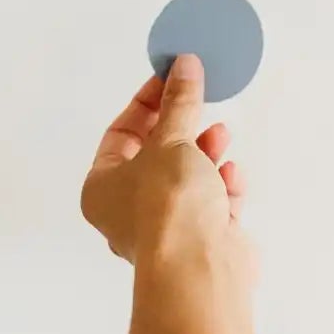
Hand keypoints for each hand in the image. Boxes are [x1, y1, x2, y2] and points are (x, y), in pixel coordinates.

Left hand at [80, 55, 253, 283]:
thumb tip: (185, 64)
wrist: (200, 269)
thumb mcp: (171, 139)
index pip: (121, 132)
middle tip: (202, 103)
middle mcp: (128, 210)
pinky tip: (231, 177)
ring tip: (221, 138)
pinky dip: (222, 187)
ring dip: (206, 154)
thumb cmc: (169, 205)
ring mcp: (166, 228)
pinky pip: (211, 203)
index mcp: (102, 187)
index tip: (174, 76)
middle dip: (184, 128)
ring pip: (187, 178)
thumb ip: (181, 101)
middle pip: (156, 154)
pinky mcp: (200, 241)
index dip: (148, 101)